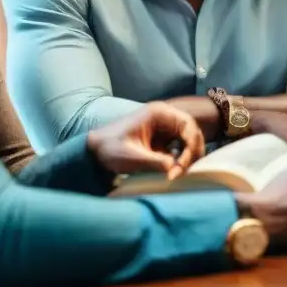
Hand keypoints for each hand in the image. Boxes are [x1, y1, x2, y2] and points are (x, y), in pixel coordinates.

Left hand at [87, 102, 203, 180]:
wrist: (94, 150)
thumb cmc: (110, 149)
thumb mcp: (132, 157)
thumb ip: (156, 162)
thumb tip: (177, 169)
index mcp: (159, 113)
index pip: (188, 126)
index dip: (191, 146)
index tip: (181, 166)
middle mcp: (166, 117)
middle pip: (192, 132)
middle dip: (192, 152)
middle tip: (183, 171)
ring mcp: (165, 127)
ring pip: (189, 139)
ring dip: (189, 156)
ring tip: (180, 172)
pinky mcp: (163, 139)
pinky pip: (181, 146)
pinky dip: (182, 158)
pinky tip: (175, 170)